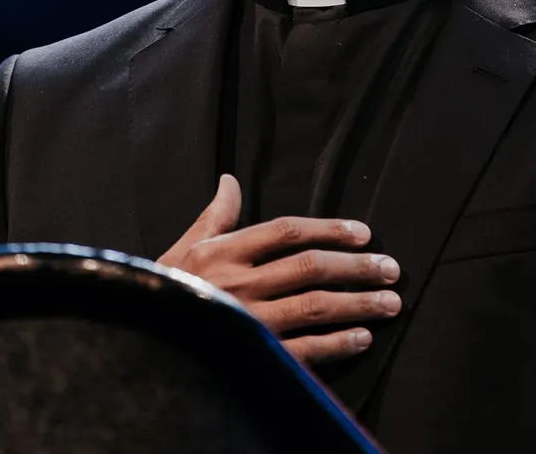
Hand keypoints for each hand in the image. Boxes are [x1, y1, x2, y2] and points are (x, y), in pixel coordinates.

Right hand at [157, 174, 402, 366]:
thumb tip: (230, 179)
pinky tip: (363, 338)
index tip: (363, 233)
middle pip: (309, 267)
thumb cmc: (167, 287)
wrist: (144, 337)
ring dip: (358, 304)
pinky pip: (304, 350)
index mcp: (224, 251)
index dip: (328, 229)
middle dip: (356, 266)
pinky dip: (337, 344)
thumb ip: (216, 215)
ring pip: (314, 307)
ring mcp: (250, 322)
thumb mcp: (187, 246)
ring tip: (391, 302)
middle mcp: (239, 283)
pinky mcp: (254, 356)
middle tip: (391, 268)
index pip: (287, 231)